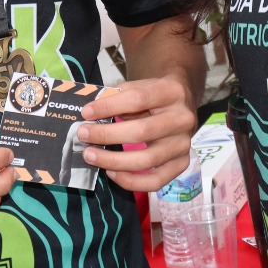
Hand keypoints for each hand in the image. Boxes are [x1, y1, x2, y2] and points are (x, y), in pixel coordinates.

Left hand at [76, 71, 196, 191]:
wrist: (182, 103)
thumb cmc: (153, 96)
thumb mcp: (139, 86)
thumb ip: (118, 97)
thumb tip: (91, 113)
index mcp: (171, 92)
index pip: (138, 99)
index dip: (109, 106)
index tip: (86, 112)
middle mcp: (182, 119)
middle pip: (142, 131)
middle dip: (107, 135)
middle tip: (83, 134)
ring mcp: (184, 144)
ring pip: (147, 160)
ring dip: (113, 161)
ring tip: (91, 156)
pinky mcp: (182, 163)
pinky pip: (156, 181)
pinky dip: (131, 181)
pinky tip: (112, 173)